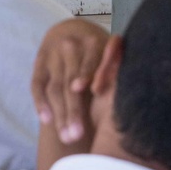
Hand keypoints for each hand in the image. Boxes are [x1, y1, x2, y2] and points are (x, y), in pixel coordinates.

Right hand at [31, 19, 108, 143]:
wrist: (71, 31)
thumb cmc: (99, 51)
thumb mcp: (110, 51)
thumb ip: (116, 65)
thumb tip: (134, 85)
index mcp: (92, 42)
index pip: (90, 62)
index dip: (90, 76)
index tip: (95, 93)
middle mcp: (69, 46)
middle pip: (70, 81)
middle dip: (73, 110)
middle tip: (77, 136)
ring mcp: (52, 54)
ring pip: (54, 88)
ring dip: (60, 114)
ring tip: (66, 137)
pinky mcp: (39, 62)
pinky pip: (37, 85)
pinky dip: (41, 103)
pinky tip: (46, 121)